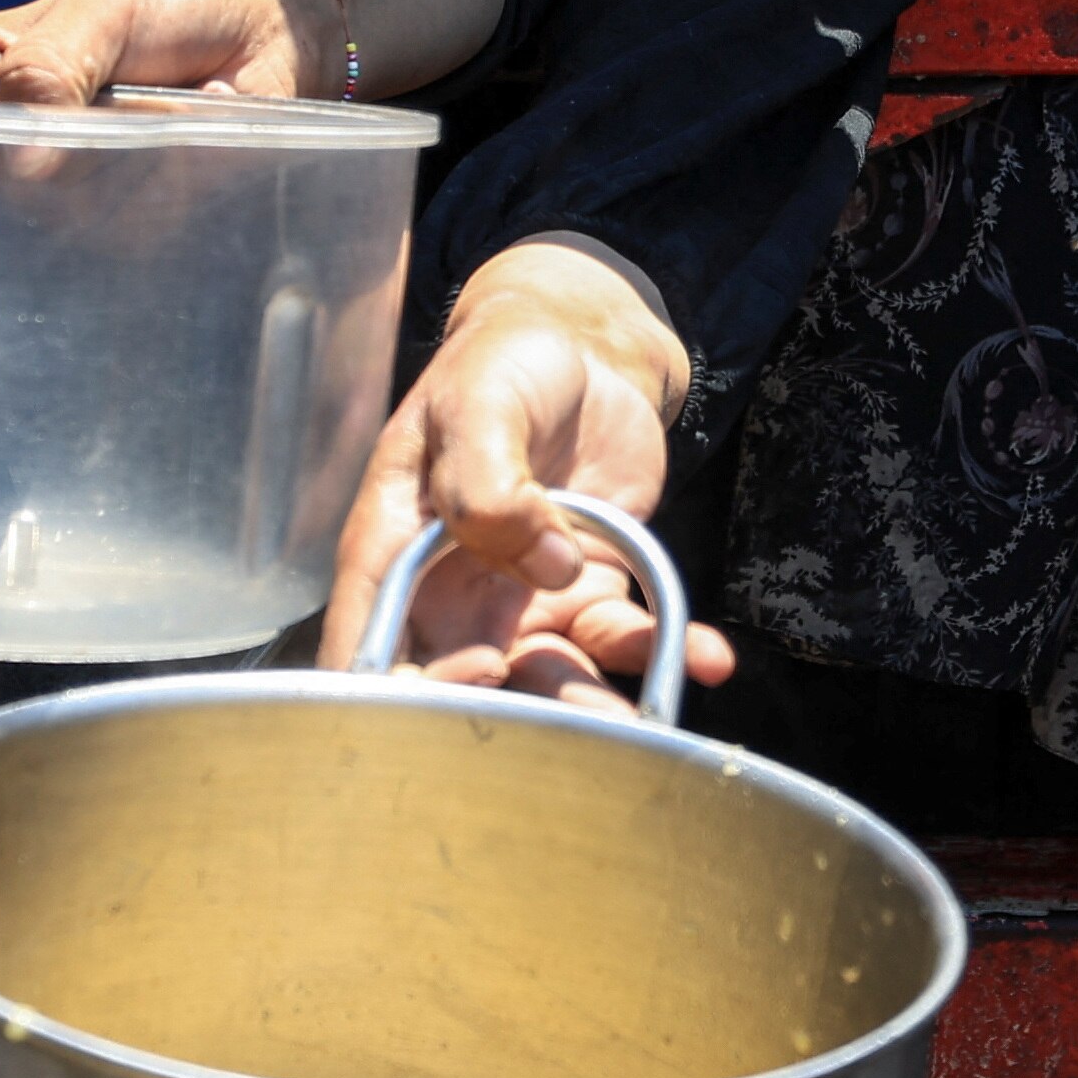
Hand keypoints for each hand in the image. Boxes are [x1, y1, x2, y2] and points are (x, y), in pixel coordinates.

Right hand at [322, 244, 729, 710]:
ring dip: (591, 715)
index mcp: (391, 549)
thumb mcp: (481, 400)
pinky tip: (708, 654)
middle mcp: (444, 594)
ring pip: (543, 687)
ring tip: (641, 725)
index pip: (370, 646)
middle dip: (512, 727)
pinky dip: (664, 654)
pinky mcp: (583, 596)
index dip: (408, 690)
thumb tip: (541, 562)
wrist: (583, 350)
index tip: (483, 671)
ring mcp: (515, 603)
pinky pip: (617, 643)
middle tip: (578, 719)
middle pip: (457, 693)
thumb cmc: (505, 361)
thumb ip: (487, 478)